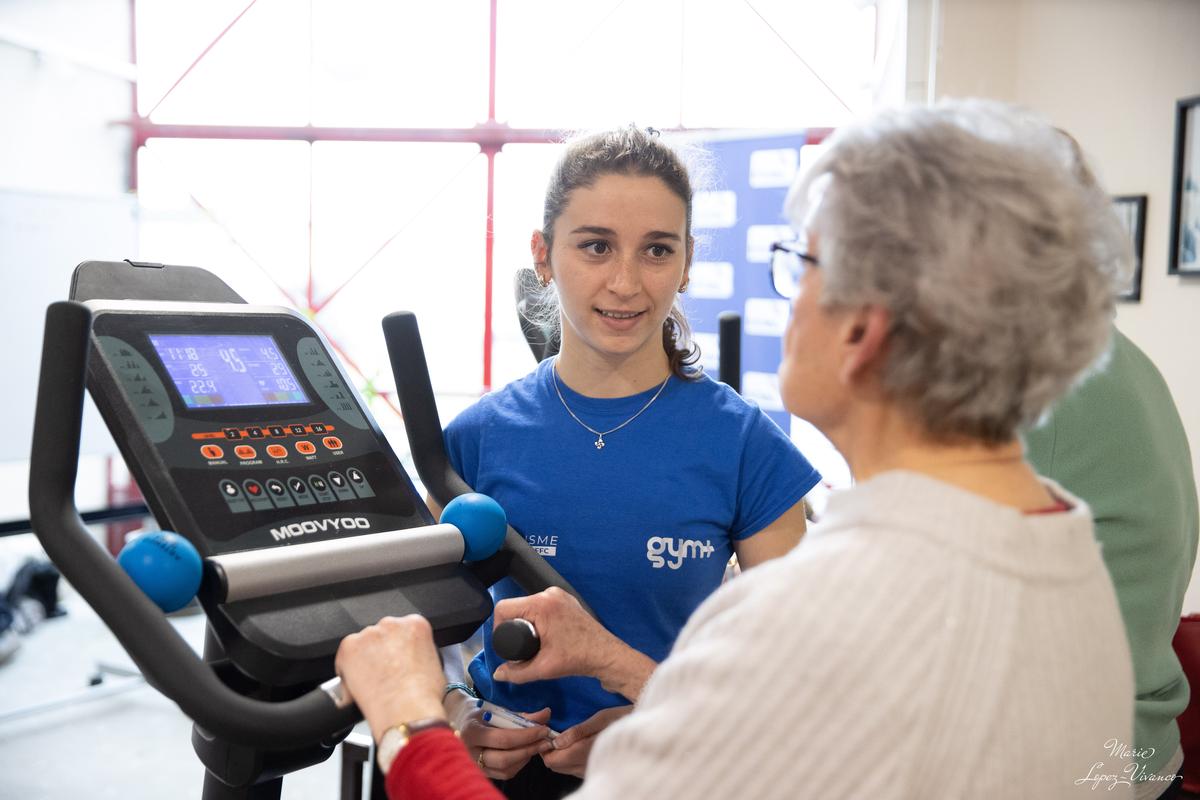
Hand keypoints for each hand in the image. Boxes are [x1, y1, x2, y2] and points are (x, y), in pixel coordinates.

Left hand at [335, 615, 445, 742]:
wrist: (407, 711)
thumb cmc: (422, 695)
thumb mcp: (435, 667)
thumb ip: (421, 655)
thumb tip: (413, 663)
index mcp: (415, 625)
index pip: (403, 630)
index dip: (399, 648)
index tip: (397, 660)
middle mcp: (391, 625)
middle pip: (381, 635)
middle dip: (381, 651)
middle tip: (384, 672)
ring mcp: (369, 635)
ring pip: (362, 645)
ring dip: (364, 659)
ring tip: (372, 682)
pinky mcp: (349, 648)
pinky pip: (344, 656)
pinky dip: (346, 670)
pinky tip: (358, 685)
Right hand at [457, 703, 554, 779]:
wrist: (461, 723)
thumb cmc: (481, 714)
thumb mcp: (498, 710)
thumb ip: (521, 715)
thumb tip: (546, 714)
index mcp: (471, 732)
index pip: (503, 738)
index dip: (526, 736)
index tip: (544, 730)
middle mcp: (469, 752)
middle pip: (504, 758)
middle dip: (529, 749)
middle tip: (546, 741)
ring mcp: (474, 766)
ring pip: (506, 769)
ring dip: (526, 758)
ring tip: (538, 745)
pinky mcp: (482, 773)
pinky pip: (505, 774)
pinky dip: (519, 764)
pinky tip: (526, 753)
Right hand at [493, 588, 656, 700]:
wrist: (607, 656)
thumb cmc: (577, 659)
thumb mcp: (543, 668)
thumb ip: (517, 673)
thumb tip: (498, 674)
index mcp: (541, 605)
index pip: (504, 608)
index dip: (498, 628)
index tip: (505, 644)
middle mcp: (549, 594)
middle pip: (517, 607)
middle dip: (513, 626)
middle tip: (518, 647)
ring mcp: (559, 595)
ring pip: (529, 606)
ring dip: (526, 623)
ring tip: (531, 643)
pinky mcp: (566, 600)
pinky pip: (542, 606)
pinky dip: (538, 619)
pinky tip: (543, 635)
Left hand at [541, 706, 631, 778]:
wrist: (643, 732)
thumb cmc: (623, 720)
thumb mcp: (601, 719)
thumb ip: (577, 731)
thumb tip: (557, 741)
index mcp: (585, 752)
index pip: (552, 760)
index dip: (545, 747)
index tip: (548, 733)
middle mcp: (586, 766)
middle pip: (555, 766)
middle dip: (551, 751)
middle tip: (556, 733)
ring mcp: (590, 770)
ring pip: (564, 768)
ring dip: (560, 755)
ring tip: (567, 737)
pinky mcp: (595, 770)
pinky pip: (574, 769)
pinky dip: (569, 758)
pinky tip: (577, 745)